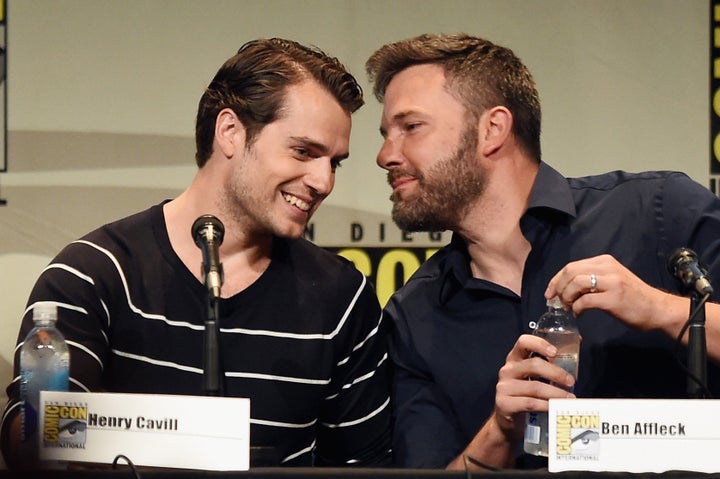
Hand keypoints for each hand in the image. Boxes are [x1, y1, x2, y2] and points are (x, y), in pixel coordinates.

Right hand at [493, 334, 575, 439]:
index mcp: (515, 359)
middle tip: (571, 381)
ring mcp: (504, 387)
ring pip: (534, 387)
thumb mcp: (535, 377)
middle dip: (556, 373)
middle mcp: (508, 370)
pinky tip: (555, 408)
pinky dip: (546, 405)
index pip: (523, 342)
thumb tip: (577, 343)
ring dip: (556, 392)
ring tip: (569, 398)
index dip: (539, 344)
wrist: (508, 421)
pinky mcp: (504, 404)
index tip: (555, 352)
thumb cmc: (527, 395)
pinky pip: (530, 403)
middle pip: (533, 365)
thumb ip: (551, 364)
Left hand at [544, 254, 671, 331]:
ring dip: (566, 297)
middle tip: (556, 301)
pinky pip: (585, 301)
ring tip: (568, 307)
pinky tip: (578, 313)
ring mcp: (611, 282)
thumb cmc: (632, 297)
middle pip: (570, 272)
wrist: (657, 308)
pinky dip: (577, 308)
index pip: (571, 266)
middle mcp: (607, 268)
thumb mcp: (611, 279)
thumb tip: (565, 288)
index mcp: (605, 262)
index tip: (549, 292)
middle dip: (558, 287)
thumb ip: (591, 279)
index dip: (556, 279)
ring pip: (576, 283)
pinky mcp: (613, 298)